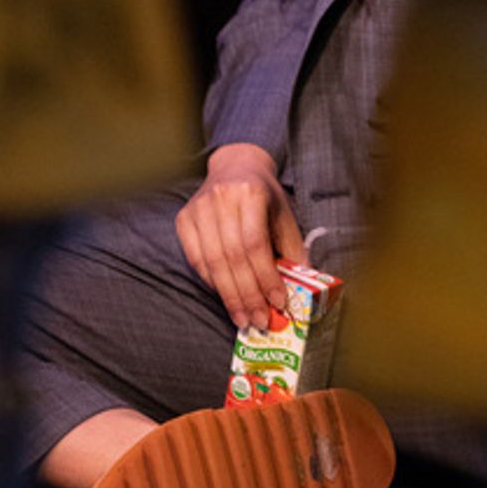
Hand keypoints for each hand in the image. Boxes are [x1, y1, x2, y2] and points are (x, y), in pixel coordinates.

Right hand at [175, 144, 307, 331]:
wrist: (236, 166)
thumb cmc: (265, 196)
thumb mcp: (285, 216)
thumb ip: (293, 250)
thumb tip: (302, 290)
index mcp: (251, 193)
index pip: (255, 244)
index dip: (265, 278)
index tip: (277, 303)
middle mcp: (221, 199)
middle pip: (232, 257)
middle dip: (247, 294)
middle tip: (259, 321)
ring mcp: (198, 208)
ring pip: (212, 262)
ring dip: (229, 296)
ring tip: (243, 318)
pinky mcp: (184, 219)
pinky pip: (196, 260)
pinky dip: (212, 282)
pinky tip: (227, 297)